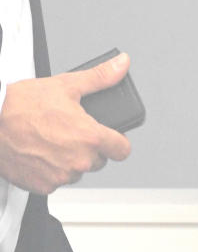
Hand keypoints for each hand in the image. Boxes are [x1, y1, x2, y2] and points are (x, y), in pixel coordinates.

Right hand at [0, 54, 132, 193]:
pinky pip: (56, 181)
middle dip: (88, 148)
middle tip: (68, 132)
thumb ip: (99, 78)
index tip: (109, 137)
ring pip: (77, 170)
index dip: (117, 141)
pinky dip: (50, 170)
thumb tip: (122, 65)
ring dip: (70, 160)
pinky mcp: (44, 186)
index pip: (122, 150)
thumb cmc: (21, 105)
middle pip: (98, 160)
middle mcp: (79, 161)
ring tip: (50, 140)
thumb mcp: (65, 85)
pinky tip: (39, 153)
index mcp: (90, 137)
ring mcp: (62, 176)